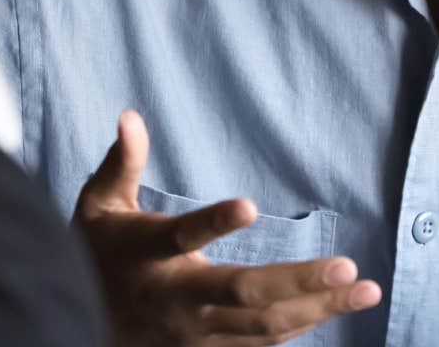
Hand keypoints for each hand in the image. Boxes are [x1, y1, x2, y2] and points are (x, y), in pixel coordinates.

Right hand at [74, 110, 382, 344]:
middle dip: (299, 282)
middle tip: (349, 267)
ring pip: (263, 327)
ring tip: (364, 289)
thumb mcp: (96, 206)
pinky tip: (334, 308)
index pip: (180, 237)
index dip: (212, 222)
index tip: (248, 204)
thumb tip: (129, 115)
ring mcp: (195, 334)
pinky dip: (299, 328)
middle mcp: (175, 299)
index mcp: (146, 255)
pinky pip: (261, 345)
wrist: (74, 324)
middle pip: (243, 295)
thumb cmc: (95, 255)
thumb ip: (121, 163)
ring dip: (317, 310)